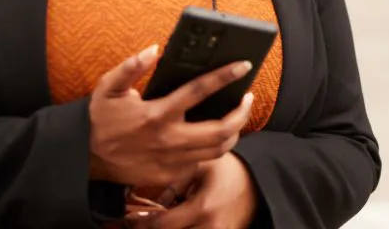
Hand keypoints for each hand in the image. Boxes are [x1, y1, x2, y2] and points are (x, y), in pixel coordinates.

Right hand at [88, 45, 254, 188]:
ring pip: (217, 150)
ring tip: (236, 116)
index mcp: (156, 114)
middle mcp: (168, 139)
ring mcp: (171, 161)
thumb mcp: (108, 88)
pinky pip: (201, 162)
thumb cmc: (101, 119)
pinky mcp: (169, 174)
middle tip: (248, 98)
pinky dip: (212, 148)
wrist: (86, 158)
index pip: (199, 91)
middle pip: (220, 131)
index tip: (243, 65)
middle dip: (242, 113)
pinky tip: (213, 134)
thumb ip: (130, 67)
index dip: (225, 76)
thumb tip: (153, 50)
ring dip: (233, 132)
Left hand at [127, 153, 257, 228]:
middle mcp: (210, 227)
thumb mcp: (201, 167)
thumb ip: (175, 181)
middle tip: (136, 224)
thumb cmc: (228, 172)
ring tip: (156, 223)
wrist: (258, 184)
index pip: (162, 224)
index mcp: (203, 207)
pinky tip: (177, 225)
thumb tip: (149, 197)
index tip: (130, 218)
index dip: (141, 223)